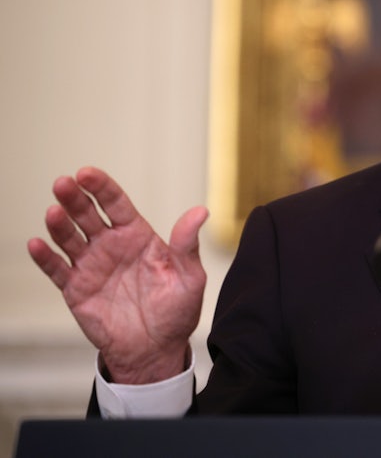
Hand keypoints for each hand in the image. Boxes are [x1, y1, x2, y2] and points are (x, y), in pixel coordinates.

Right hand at [27, 167, 207, 383]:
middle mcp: (111, 245)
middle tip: (63, 183)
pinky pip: (57, 270)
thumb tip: (200, 212)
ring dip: (59, 224)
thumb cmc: (176, 311)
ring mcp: (92, 266)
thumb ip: (187, 244)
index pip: (117, 204)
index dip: (102, 187)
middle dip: (75, 198)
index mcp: (138, 236)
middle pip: (88, 215)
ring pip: (70, 238)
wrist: (156, 349)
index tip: (87, 173)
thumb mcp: (189, 277)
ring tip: (53, 211)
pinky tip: (37, 244)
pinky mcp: (76, 289)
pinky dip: (45, 257)